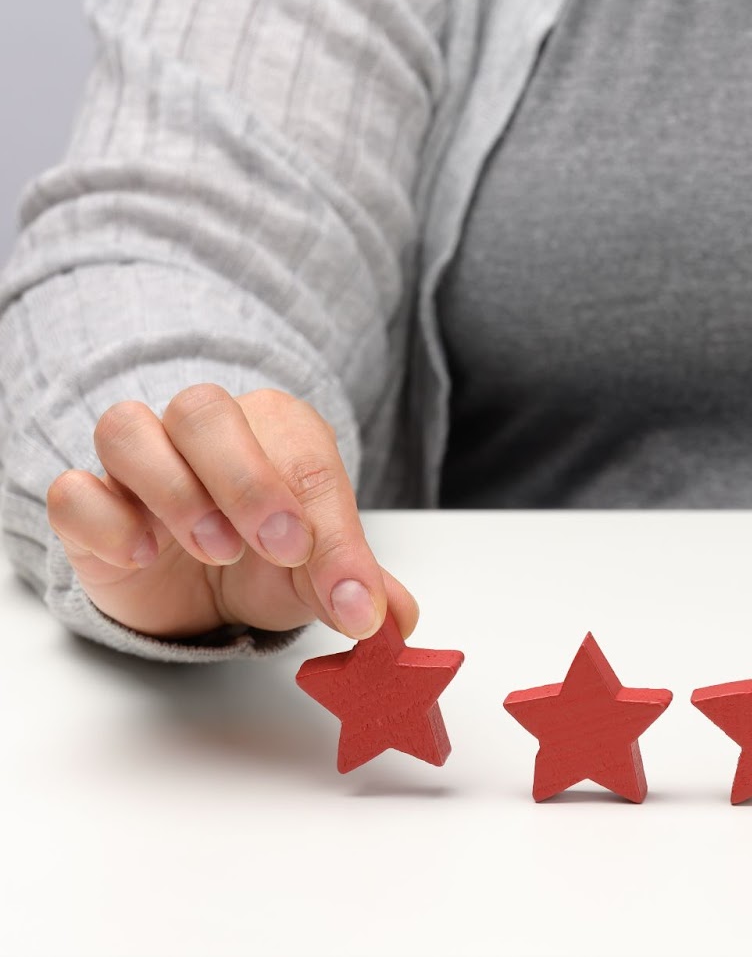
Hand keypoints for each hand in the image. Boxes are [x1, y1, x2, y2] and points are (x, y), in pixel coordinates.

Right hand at [45, 384, 417, 642]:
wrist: (198, 591)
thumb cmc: (262, 561)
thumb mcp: (316, 578)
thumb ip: (357, 589)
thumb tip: (396, 619)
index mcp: (277, 431)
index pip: (304, 458)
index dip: (330, 526)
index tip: (348, 591)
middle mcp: (202, 429)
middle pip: (205, 411)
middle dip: (248, 481)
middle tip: (280, 548)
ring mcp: (136, 460)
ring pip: (129, 429)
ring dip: (175, 489)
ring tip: (216, 550)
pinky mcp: (88, 503)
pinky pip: (76, 490)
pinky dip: (107, 519)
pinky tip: (143, 555)